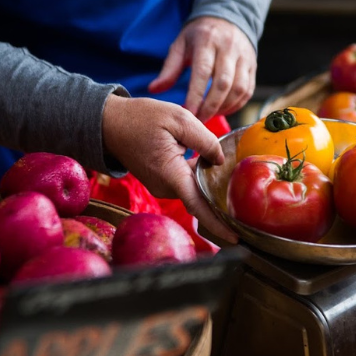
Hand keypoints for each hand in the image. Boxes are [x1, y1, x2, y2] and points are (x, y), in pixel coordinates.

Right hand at [102, 94, 238, 243]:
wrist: (110, 124)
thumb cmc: (141, 118)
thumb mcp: (178, 118)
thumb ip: (205, 139)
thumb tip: (220, 160)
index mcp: (170, 175)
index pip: (198, 206)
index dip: (218, 224)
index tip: (235, 237)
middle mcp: (166, 188)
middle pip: (201, 199)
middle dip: (222, 201)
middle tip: (245, 203)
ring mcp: (162, 187)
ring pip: (195, 190)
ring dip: (210, 185)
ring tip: (231, 176)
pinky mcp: (162, 183)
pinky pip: (186, 184)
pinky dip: (200, 179)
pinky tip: (212, 167)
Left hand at [148, 16, 256, 120]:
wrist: (228, 18)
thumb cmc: (200, 36)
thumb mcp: (181, 45)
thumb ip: (169, 69)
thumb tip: (154, 90)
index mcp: (207, 41)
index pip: (203, 72)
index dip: (197, 95)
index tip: (189, 112)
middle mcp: (229, 48)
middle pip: (223, 83)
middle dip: (211, 106)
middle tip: (199, 120)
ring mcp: (244, 57)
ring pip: (238, 89)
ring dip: (224, 107)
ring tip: (210, 116)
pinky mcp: (253, 67)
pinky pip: (247, 91)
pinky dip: (236, 105)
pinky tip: (223, 110)